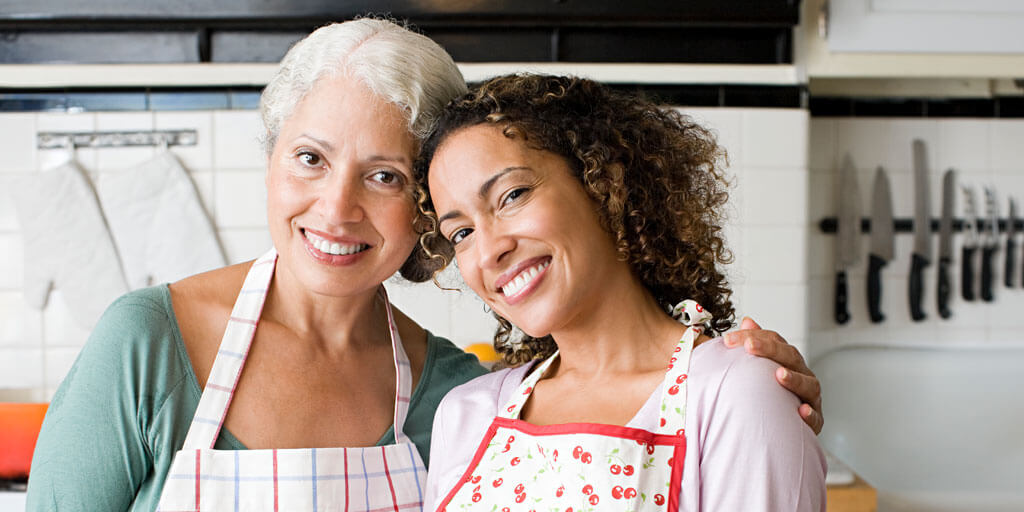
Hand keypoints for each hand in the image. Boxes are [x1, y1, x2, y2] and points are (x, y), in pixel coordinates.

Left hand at [723, 317, 823, 433]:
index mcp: (789, 361)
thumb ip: (756, 344)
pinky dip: (810, 414)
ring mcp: (811, 397)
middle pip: (791, 357)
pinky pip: (816, 417)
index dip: (754, 336)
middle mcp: (802, 375)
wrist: (786, 425)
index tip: (729, 340)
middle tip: (749, 347)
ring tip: (779, 375)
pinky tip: (801, 410)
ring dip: (795, 379)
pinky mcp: (815, 421)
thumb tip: (747, 321)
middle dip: (771, 350)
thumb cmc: (774, 392)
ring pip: (809, 385)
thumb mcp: (763, 367)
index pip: (775, 341)